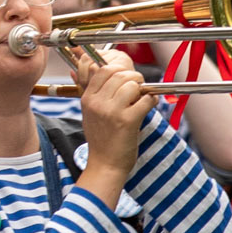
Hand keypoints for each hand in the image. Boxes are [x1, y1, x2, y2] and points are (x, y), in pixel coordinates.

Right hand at [75, 49, 151, 183]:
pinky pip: (145, 100)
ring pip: (132, 84)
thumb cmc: (100, 138)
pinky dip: (151, 101)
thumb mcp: (89, 112)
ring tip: (141, 97)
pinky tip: (148, 106)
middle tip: (138, 86)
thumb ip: (91, 90)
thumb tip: (80, 68)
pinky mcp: (127, 121)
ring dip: (142, 89)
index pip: (101, 69)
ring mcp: (112, 112)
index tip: (124, 77)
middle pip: (118, 73)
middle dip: (133, 77)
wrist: (105, 164)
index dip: (117, 69)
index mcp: (87, 98)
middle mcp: (97, 103)